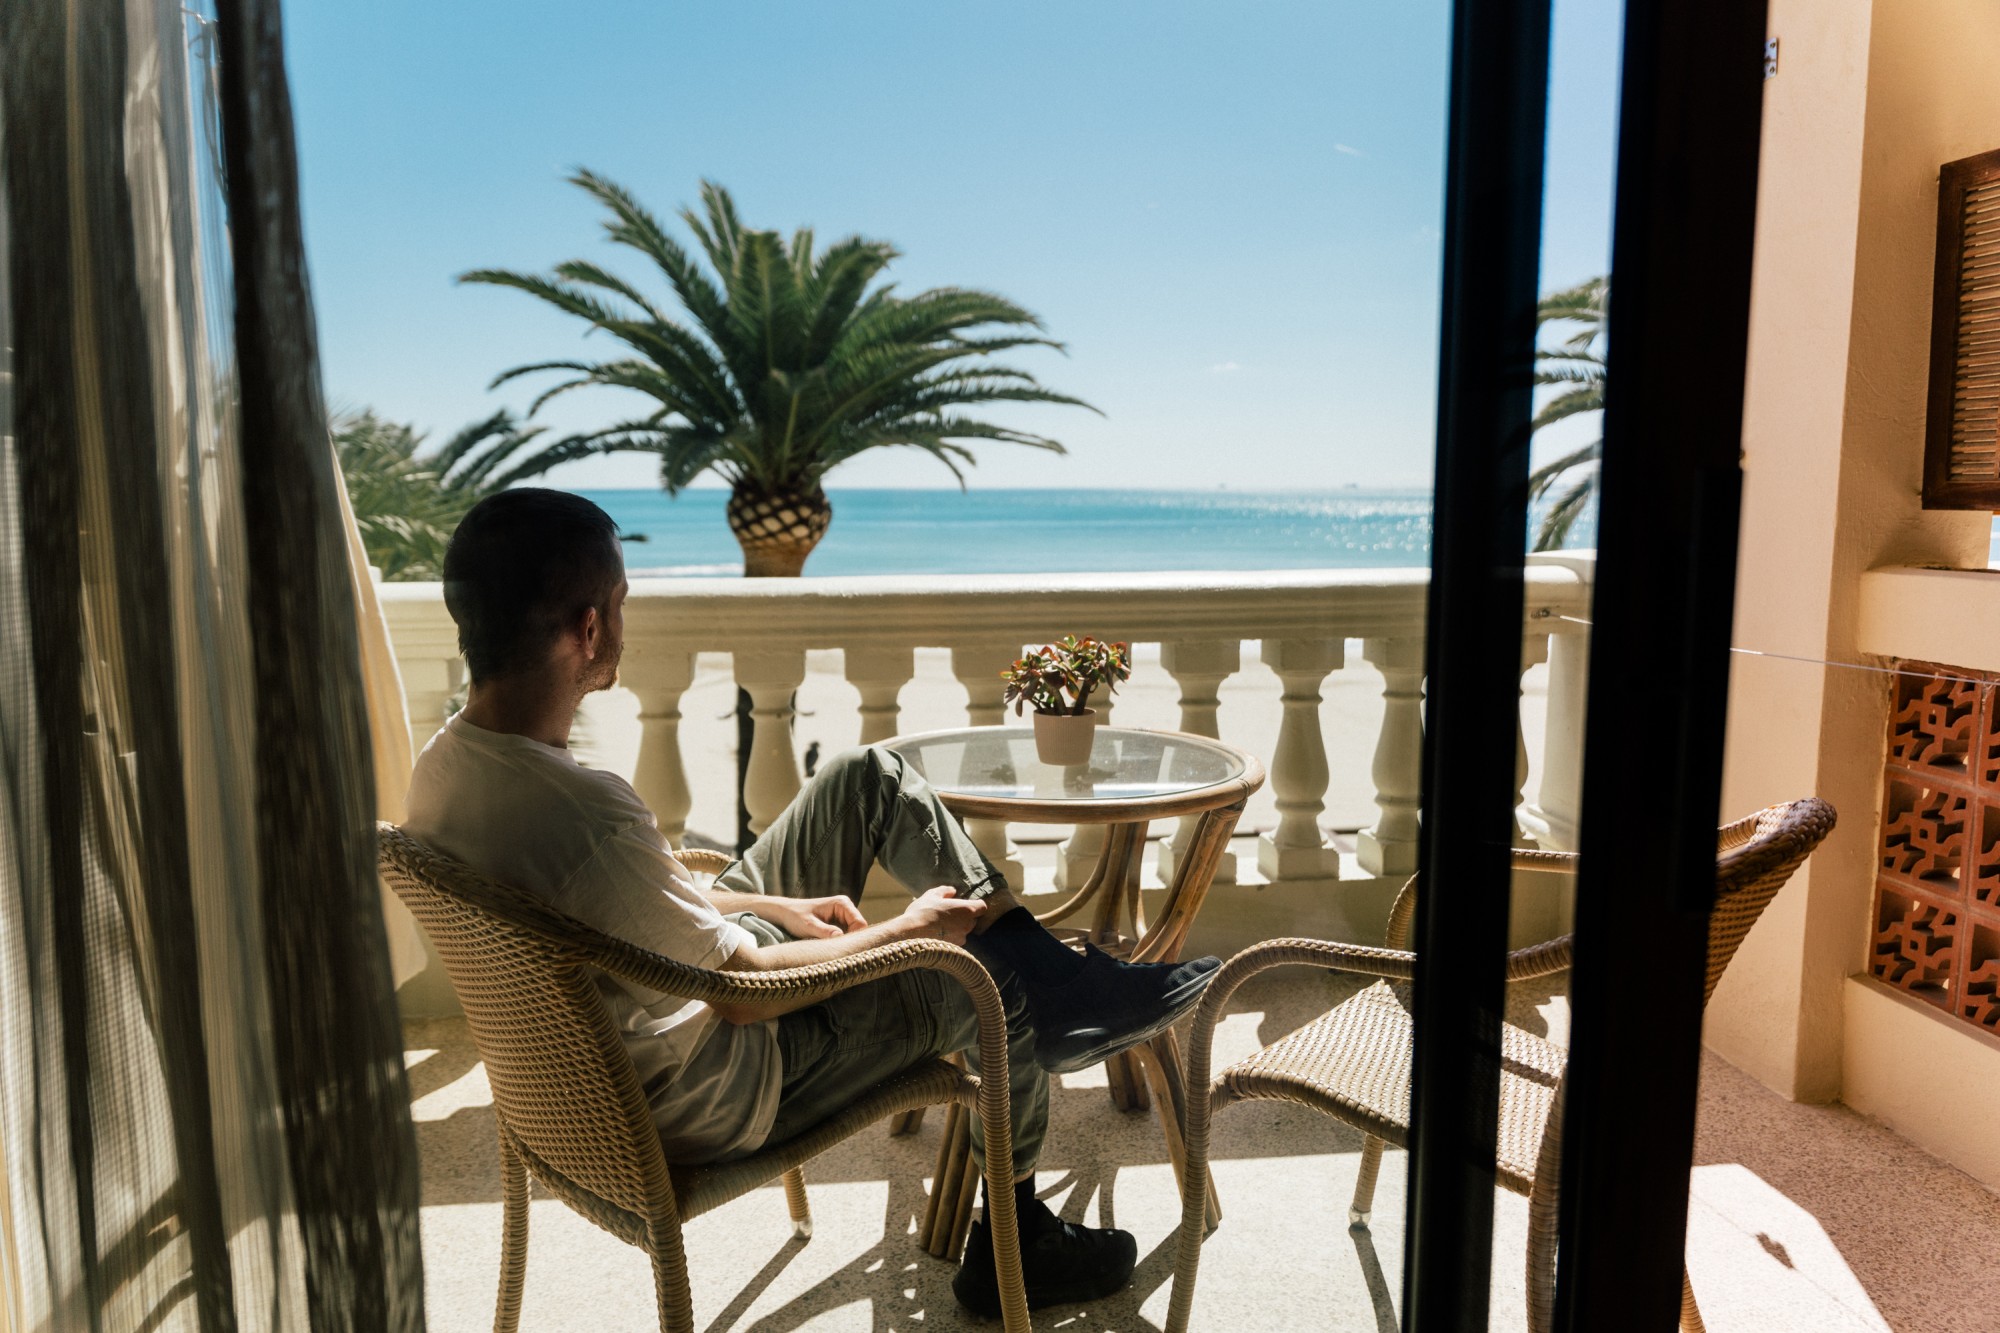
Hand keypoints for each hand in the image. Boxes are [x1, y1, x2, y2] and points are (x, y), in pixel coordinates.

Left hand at [752, 895, 868, 940]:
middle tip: (836, 952)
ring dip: (844, 944)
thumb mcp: (808, 925)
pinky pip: (846, 937)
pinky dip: (839, 944)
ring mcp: (843, 917)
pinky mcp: (838, 925)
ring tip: (830, 950)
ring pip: (853, 936)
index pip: (860, 924)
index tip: (841, 949)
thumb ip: (824, 931)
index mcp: (842, 904)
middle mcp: (846, 909)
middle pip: (859, 931)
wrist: (784, 913)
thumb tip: (841, 937)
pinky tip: (829, 949)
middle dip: (849, 942)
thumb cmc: (794, 916)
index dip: (854, 938)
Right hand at [899, 887, 986, 946]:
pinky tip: (938, 933)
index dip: (975, 904)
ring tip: (941, 923)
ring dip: (957, 927)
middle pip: (973, 919)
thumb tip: (952, 891)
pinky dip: (950, 936)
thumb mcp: (932, 895)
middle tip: (950, 912)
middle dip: (965, 916)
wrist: (911, 934)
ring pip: (964, 930)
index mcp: (966, 909)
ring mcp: (961, 938)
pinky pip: (956, 940)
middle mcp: (967, 925)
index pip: (982, 906)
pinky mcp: (954, 948)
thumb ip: (945, 891)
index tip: (965, 902)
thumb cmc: (923, 912)